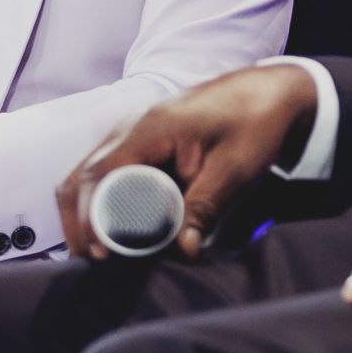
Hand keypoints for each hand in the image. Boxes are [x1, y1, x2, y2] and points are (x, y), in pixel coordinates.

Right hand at [57, 63, 317, 259]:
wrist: (271, 93)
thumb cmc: (255, 122)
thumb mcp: (235, 168)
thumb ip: (205, 207)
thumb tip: (184, 250)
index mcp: (150, 129)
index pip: (99, 175)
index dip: (91, 217)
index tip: (100, 254)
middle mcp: (132, 128)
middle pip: (83, 176)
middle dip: (80, 220)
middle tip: (95, 260)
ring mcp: (134, 134)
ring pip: (91, 175)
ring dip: (90, 212)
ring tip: (102, 251)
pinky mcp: (144, 143)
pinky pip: (110, 173)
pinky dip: (106, 201)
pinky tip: (119, 229)